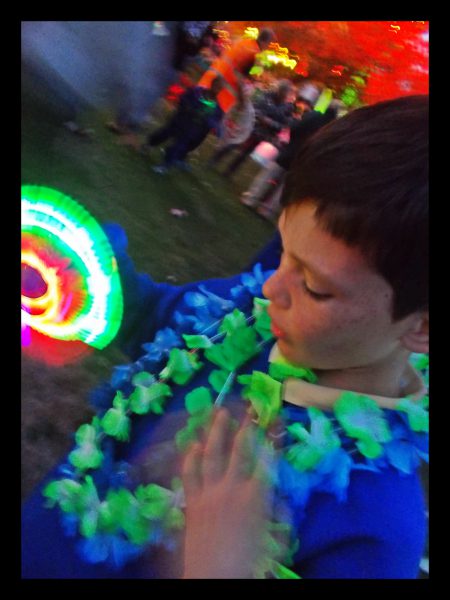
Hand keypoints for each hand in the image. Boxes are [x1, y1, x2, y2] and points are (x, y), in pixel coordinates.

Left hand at [181, 408, 272, 578]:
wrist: (213, 578)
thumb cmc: (248, 562)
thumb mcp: (274, 538)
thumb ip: (279, 513)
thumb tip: (281, 494)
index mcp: (256, 497)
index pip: (268, 459)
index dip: (273, 437)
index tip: (277, 419)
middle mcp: (232, 487)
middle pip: (240, 449)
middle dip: (246, 426)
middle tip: (249, 406)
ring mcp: (209, 492)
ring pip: (212, 454)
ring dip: (216, 431)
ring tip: (219, 412)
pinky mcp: (192, 501)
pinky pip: (190, 473)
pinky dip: (192, 457)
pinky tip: (194, 444)